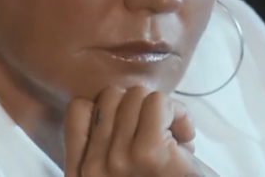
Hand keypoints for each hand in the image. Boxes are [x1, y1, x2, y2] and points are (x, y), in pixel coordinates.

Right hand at [63, 86, 218, 176]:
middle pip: (110, 96)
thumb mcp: (123, 168)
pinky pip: (158, 102)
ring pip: (136, 95)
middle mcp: (90, 171)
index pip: (78, 109)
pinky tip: (186, 138)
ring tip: (175, 141)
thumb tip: (118, 95)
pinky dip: (179, 112)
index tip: (135, 129)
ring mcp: (116, 163)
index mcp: (80, 174)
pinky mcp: (148, 154)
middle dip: (141, 106)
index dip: (113, 108)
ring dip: (165, 111)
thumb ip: (109, 142)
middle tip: (160, 134)